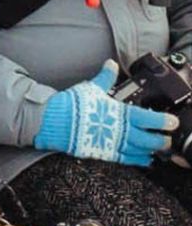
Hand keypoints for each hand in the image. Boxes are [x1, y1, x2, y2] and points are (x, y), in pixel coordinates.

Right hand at [35, 66, 178, 168]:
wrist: (54, 122)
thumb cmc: (72, 104)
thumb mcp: (90, 88)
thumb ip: (104, 77)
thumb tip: (111, 64)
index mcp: (119, 113)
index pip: (147, 118)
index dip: (162, 121)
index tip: (172, 122)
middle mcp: (120, 131)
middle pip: (149, 139)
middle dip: (161, 141)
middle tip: (168, 139)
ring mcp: (113, 144)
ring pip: (141, 151)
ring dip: (152, 151)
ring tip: (159, 150)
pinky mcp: (105, 154)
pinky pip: (127, 160)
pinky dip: (139, 160)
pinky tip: (146, 160)